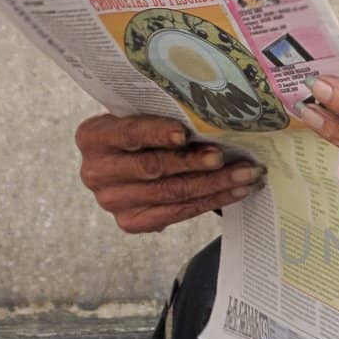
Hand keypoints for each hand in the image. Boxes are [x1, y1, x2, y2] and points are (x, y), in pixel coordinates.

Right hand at [75, 113, 264, 233]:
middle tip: (228, 158)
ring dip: (214, 184)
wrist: (127, 161)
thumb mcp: (139, 115)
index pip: (128, 133)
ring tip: (245, 175)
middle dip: (196, 162)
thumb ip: (160, 116)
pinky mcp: (131, 223)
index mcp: (92, 137)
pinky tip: (235, 192)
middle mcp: (95, 172)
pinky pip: (177, 213)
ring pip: (171, 193)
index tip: (185, 133)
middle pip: (153, 168)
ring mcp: (112, 202)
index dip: (156, 133)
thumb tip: (207, 121)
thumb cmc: (141, 130)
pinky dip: (210, 201)